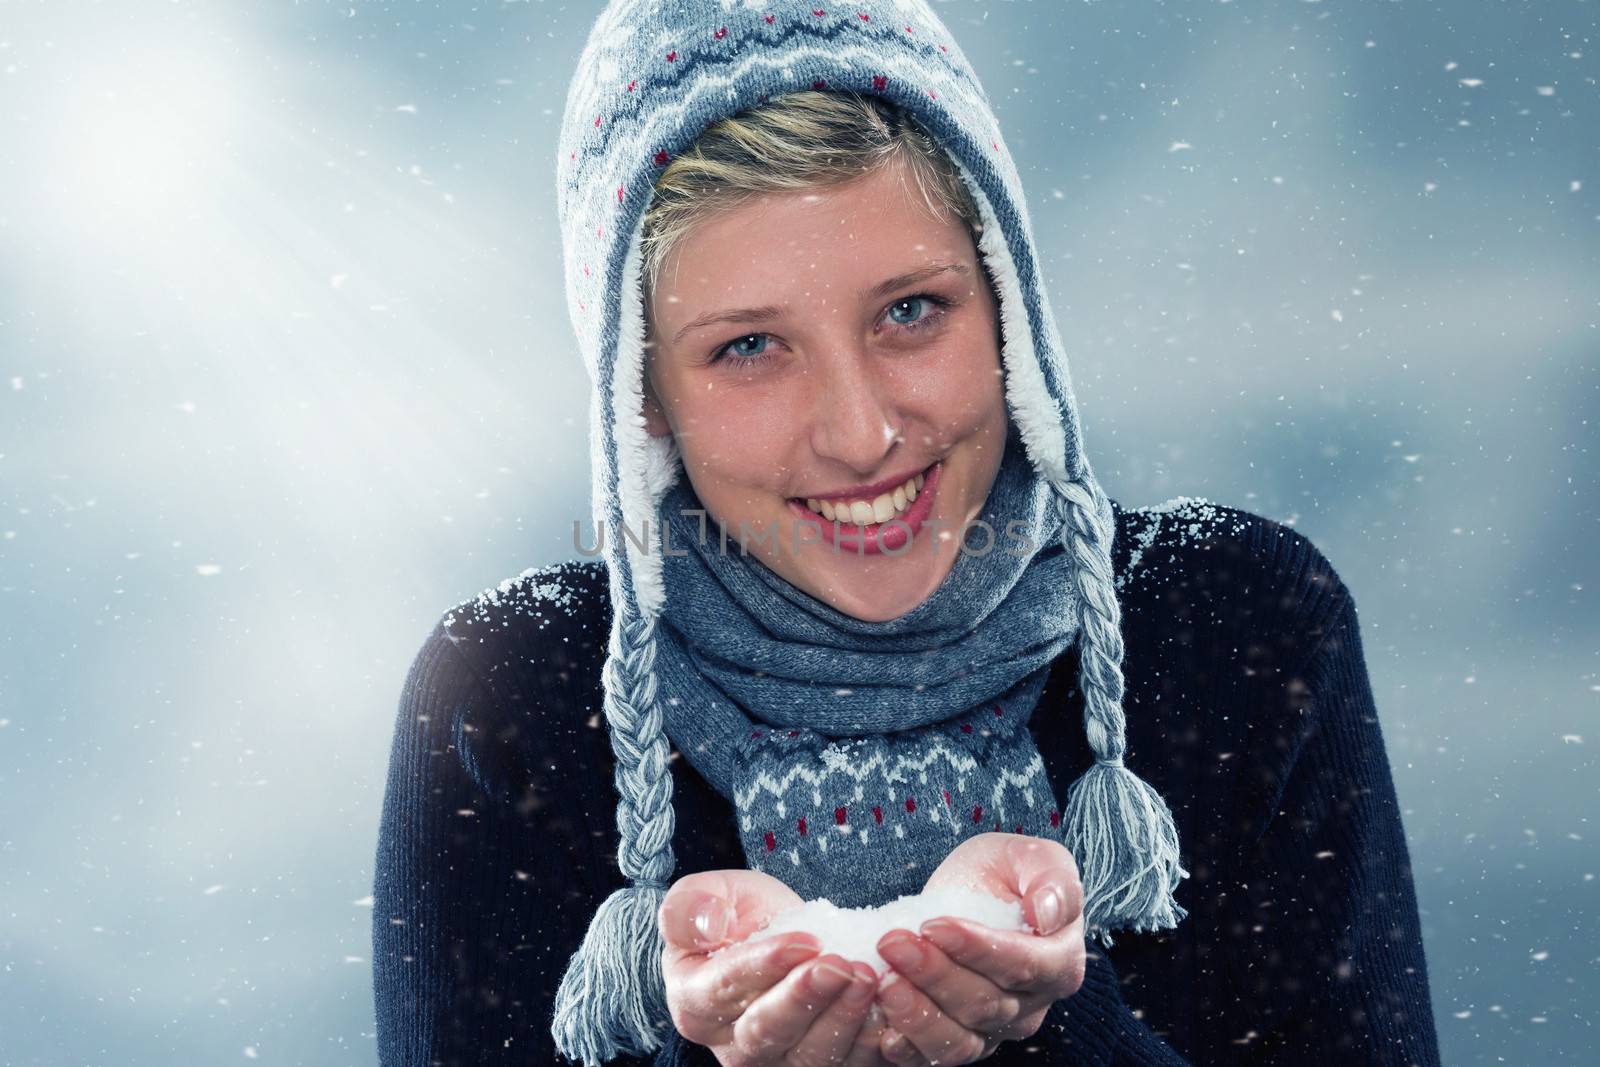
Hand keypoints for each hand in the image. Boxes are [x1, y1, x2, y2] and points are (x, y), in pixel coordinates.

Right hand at [659, 868, 894, 1066]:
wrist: (763, 942)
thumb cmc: (729, 918)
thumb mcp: (701, 896)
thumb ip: (690, 907)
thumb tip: (707, 923)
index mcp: (695, 1002)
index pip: (727, 988)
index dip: (766, 965)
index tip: (806, 941)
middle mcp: (731, 1044)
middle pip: (769, 1031)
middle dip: (808, 997)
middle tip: (844, 964)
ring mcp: (775, 1062)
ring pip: (811, 1055)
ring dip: (844, 1018)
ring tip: (869, 978)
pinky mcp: (815, 1064)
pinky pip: (846, 1062)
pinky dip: (870, 1040)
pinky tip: (890, 1007)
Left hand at [871, 833, 1086, 1065]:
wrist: (974, 893)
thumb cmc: (1004, 872)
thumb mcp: (1029, 856)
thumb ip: (1052, 879)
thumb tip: (1047, 913)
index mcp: (1060, 960)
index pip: (1022, 965)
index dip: (976, 948)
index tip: (932, 925)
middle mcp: (1032, 1005)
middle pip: (984, 1003)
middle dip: (933, 974)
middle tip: (891, 944)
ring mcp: (996, 1029)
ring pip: (960, 1039)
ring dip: (917, 1014)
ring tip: (883, 982)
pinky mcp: (961, 1041)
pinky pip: (936, 1057)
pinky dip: (908, 1047)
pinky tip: (882, 1029)